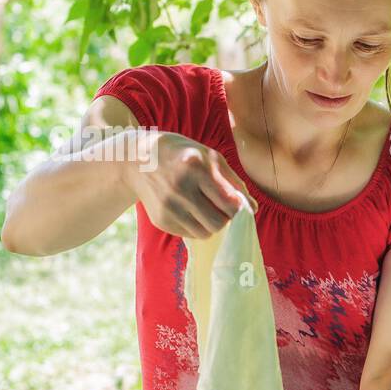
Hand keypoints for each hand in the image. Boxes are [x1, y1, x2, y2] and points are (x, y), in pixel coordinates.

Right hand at [122, 131, 253, 238]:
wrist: (138, 158)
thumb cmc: (183, 155)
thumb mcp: (210, 157)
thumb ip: (234, 182)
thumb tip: (253, 209)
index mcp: (196, 168)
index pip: (229, 204)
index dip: (239, 210)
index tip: (238, 206)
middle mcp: (180, 189)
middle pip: (218, 223)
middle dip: (226, 220)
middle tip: (223, 210)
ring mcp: (167, 206)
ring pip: (204, 233)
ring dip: (211, 225)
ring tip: (207, 209)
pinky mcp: (160, 220)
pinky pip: (189, 234)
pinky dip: (195, 226)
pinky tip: (189, 210)